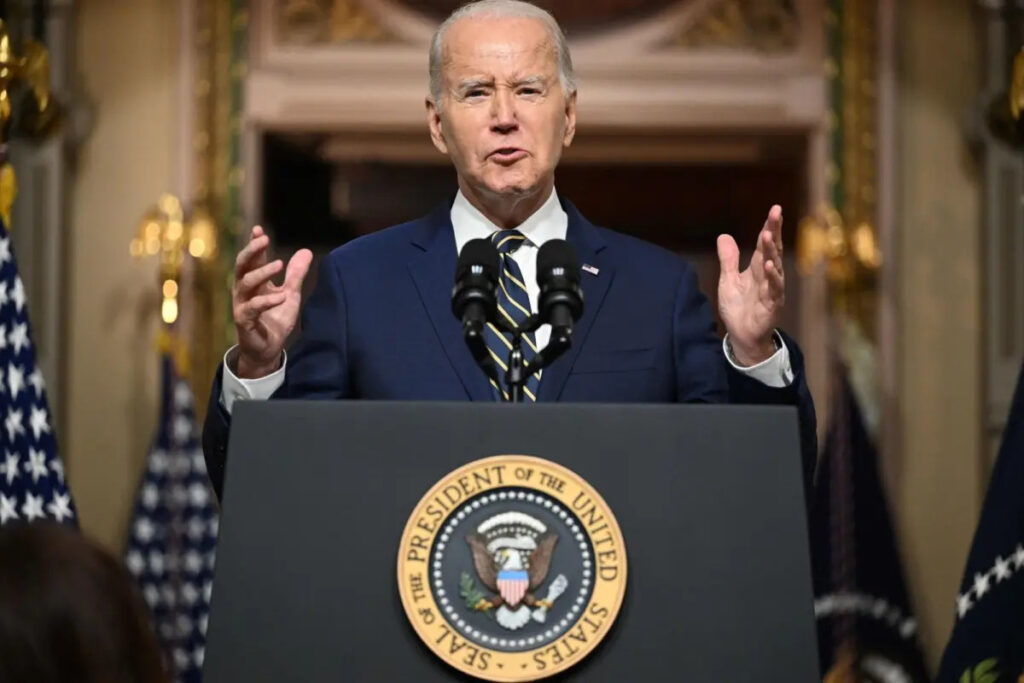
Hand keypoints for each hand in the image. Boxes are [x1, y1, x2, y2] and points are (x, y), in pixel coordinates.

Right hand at [232, 226, 311, 377]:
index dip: (254, 244)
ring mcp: (242, 305)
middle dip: (251, 251)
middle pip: (242, 265)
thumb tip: (306, 251)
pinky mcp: (244, 321)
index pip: (252, 259)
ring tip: (279, 263)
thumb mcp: (291, 294)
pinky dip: (267, 301)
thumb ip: (296, 275)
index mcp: (254, 282)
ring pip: (245, 283)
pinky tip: (281, 296)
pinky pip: (253, 308)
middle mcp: (244, 291)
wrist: (269, 349)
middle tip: (263, 239)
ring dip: (262, 272)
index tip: (259, 229)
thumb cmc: (275, 320)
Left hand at [716, 205, 784, 365]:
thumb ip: (728, 259)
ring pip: (774, 266)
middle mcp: (767, 276)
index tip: (775, 209)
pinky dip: (772, 278)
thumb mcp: (728, 280)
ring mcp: (771, 290)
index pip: (764, 243)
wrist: (741, 335)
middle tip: (776, 212)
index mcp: (757, 268)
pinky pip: (774, 289)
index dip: (769, 226)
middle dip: (774, 230)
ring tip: (768, 235)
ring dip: (771, 251)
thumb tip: (723, 236)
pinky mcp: (771, 305)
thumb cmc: (738, 308)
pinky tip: (770, 266)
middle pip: (772, 249)